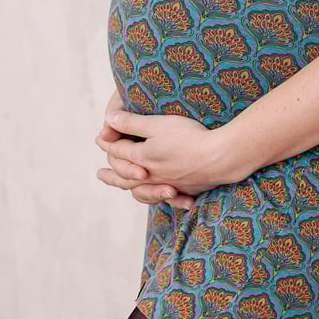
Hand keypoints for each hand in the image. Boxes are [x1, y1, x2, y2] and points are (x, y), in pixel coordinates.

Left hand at [96, 89, 196, 210]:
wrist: (220, 158)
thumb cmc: (188, 137)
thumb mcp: (158, 125)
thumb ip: (132, 123)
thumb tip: (108, 120)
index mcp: (142, 158)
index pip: (118, 151)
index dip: (107, 142)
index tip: (99, 138)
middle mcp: (152, 175)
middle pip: (125, 177)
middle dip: (111, 174)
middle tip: (100, 174)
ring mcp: (168, 184)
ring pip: (142, 191)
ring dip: (130, 189)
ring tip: (126, 188)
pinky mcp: (185, 189)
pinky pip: (165, 197)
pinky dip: (158, 198)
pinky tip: (162, 196)